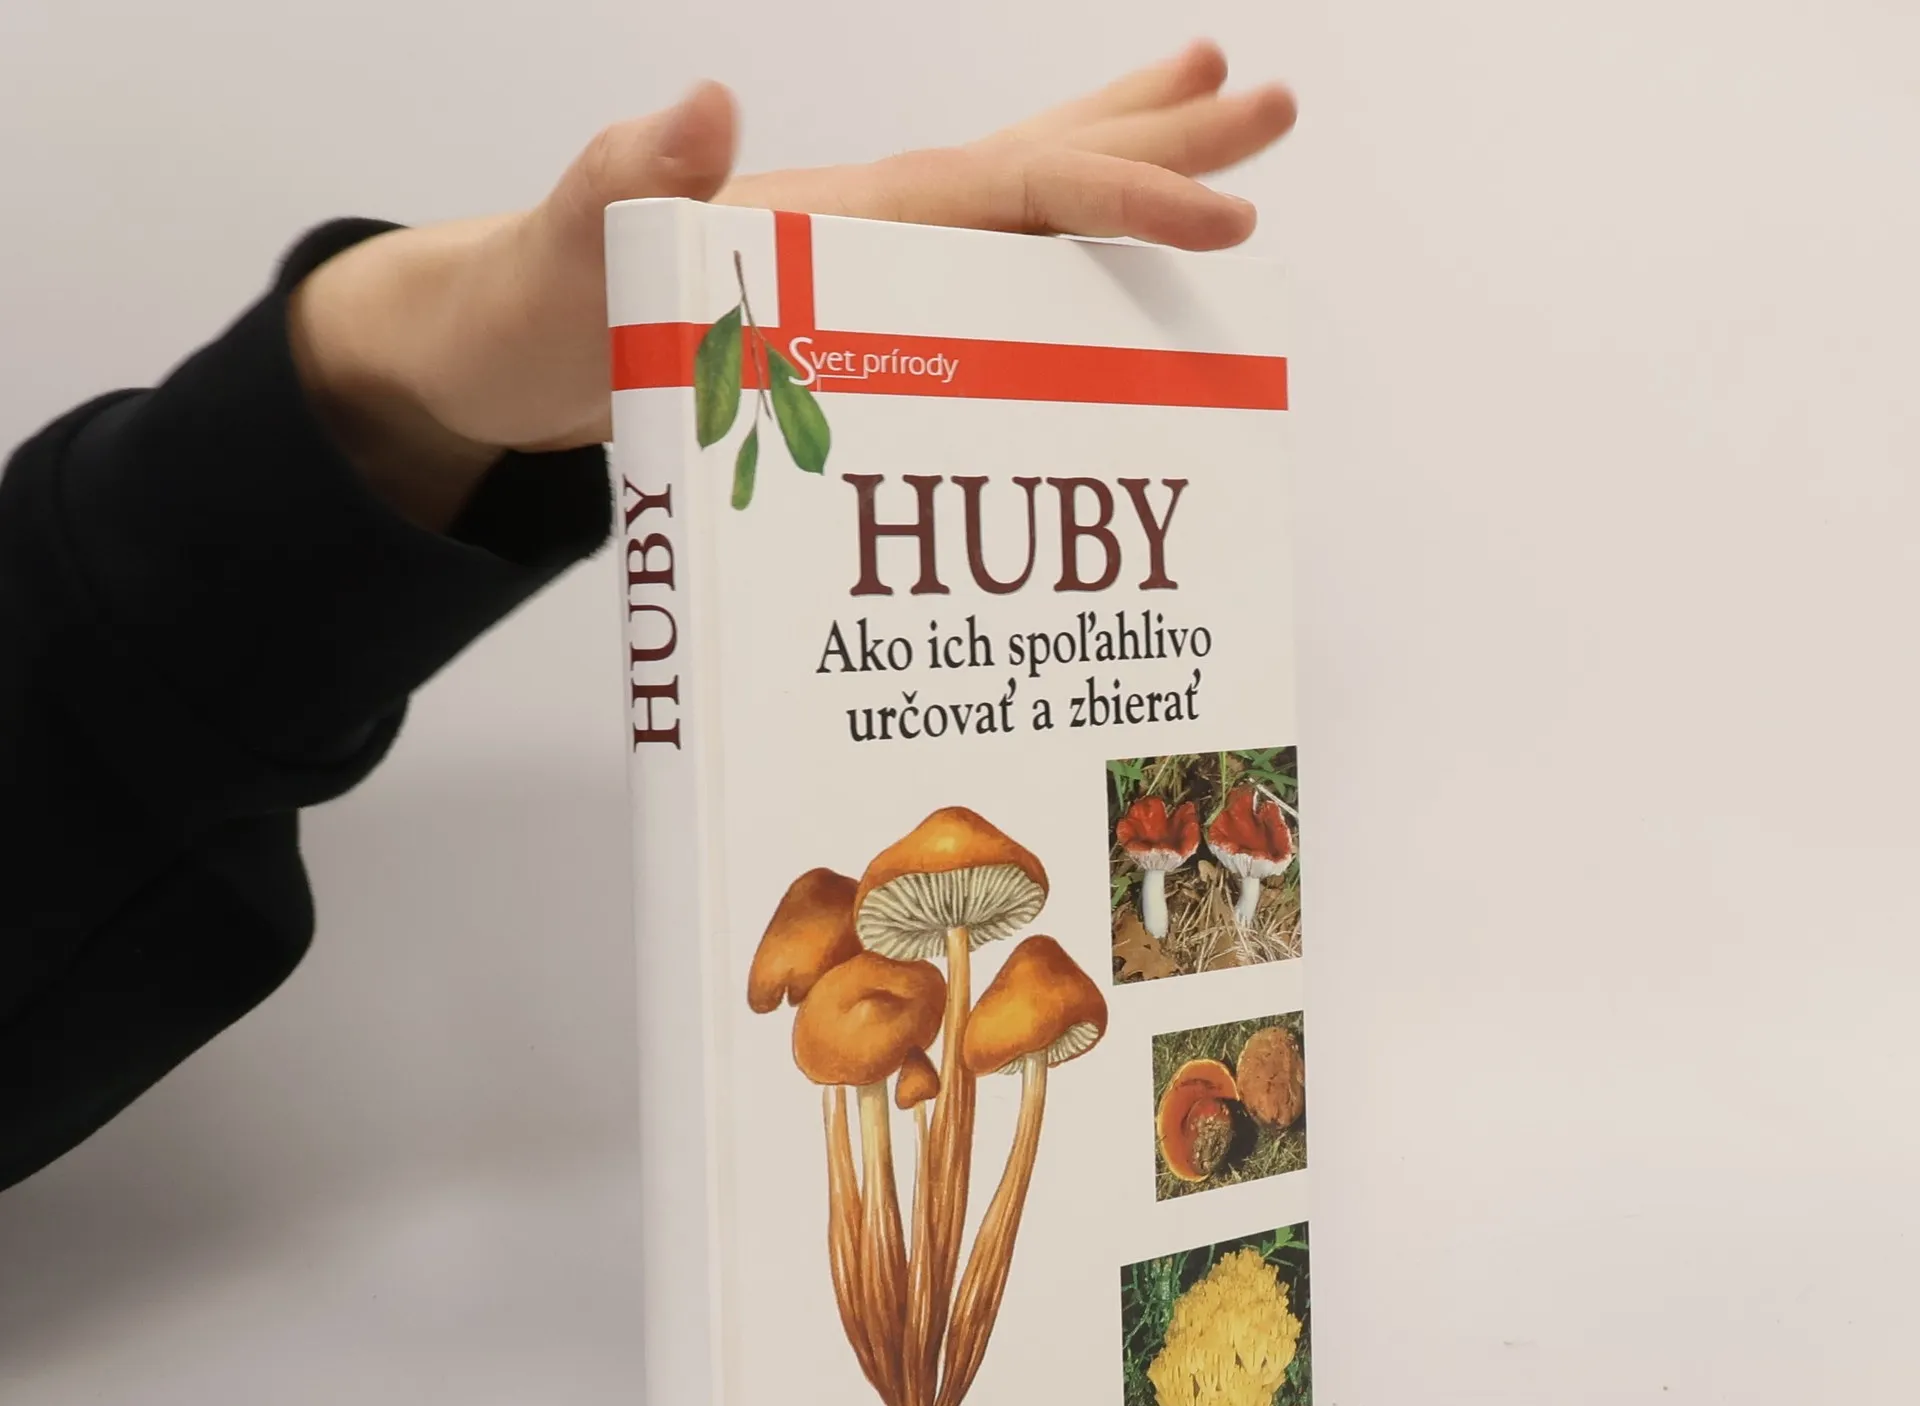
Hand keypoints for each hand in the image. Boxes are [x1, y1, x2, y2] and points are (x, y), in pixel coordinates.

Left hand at [288, 44, 1295, 526]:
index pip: (1008, 190)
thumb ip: (631, 179)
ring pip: (1024, 210)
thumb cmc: (539, 307)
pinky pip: (983, 283)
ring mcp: (871, 262)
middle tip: (1270, 102)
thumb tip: (707, 105)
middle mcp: (873, 223)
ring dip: (1123, 176)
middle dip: (1158, 138)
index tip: (1222, 214)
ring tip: (1219, 130)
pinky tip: (1094, 278)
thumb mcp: (574, 246)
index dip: (1119, 198)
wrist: (512, 341)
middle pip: (1041, 164)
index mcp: (843, 212)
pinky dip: (1057, 269)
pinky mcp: (858, 311)